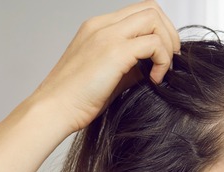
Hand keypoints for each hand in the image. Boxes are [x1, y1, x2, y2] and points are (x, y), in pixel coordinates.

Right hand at [29, 0, 180, 133]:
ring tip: (161, 70)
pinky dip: (162, 61)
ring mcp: (107, 36)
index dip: (159, 29)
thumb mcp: (107, 75)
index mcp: (98, 28)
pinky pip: (153, 44)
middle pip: (150, 8)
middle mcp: (102, 26)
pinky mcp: (114, 52)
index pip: (139, 12)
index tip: (163, 54)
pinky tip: (154, 80)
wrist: (54, 109)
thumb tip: (152, 67)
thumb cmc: (75, 99)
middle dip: (168, 33)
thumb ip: (129, 65)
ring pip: (154, 19)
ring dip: (166, 45)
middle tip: (170, 59)